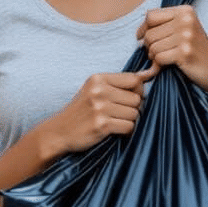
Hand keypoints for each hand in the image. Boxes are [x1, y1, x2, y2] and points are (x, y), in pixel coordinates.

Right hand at [39, 70, 154, 156]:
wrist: (59, 131)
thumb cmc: (81, 111)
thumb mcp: (95, 90)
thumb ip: (119, 83)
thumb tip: (149, 74)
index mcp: (98, 79)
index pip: (134, 80)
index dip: (137, 91)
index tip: (128, 99)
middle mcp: (99, 91)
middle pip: (137, 98)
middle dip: (132, 108)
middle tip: (118, 114)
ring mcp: (100, 108)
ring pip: (135, 113)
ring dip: (128, 120)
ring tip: (114, 122)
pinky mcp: (102, 125)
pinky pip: (129, 127)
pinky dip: (125, 131)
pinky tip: (113, 130)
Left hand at [137, 5, 207, 94]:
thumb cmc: (198, 51)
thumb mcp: (184, 30)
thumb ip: (164, 25)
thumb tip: (138, 33)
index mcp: (185, 11)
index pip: (150, 16)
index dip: (143, 29)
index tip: (143, 39)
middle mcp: (186, 20)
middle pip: (149, 33)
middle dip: (149, 46)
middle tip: (160, 53)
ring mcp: (186, 36)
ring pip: (151, 46)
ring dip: (154, 56)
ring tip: (167, 59)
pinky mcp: (185, 52)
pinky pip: (158, 58)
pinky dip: (159, 65)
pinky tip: (170, 65)